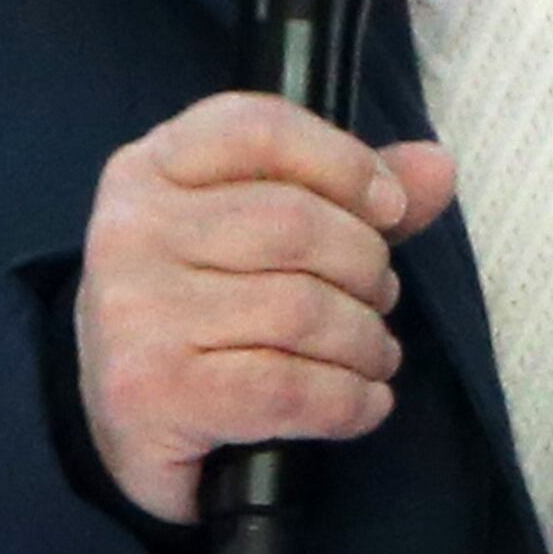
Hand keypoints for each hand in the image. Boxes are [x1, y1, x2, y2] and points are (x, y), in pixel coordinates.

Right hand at [77, 91, 456, 524]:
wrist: (114, 424)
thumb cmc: (196, 311)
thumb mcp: (251, 234)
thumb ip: (343, 194)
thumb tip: (438, 167)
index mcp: (149, 169)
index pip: (259, 129)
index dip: (343, 161)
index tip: (390, 206)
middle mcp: (131, 231)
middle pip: (295, 224)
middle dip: (365, 266)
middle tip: (378, 297)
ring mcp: (136, 313)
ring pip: (302, 310)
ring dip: (366, 341)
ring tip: (374, 355)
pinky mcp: (154, 393)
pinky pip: (289, 388)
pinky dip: (349, 400)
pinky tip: (363, 403)